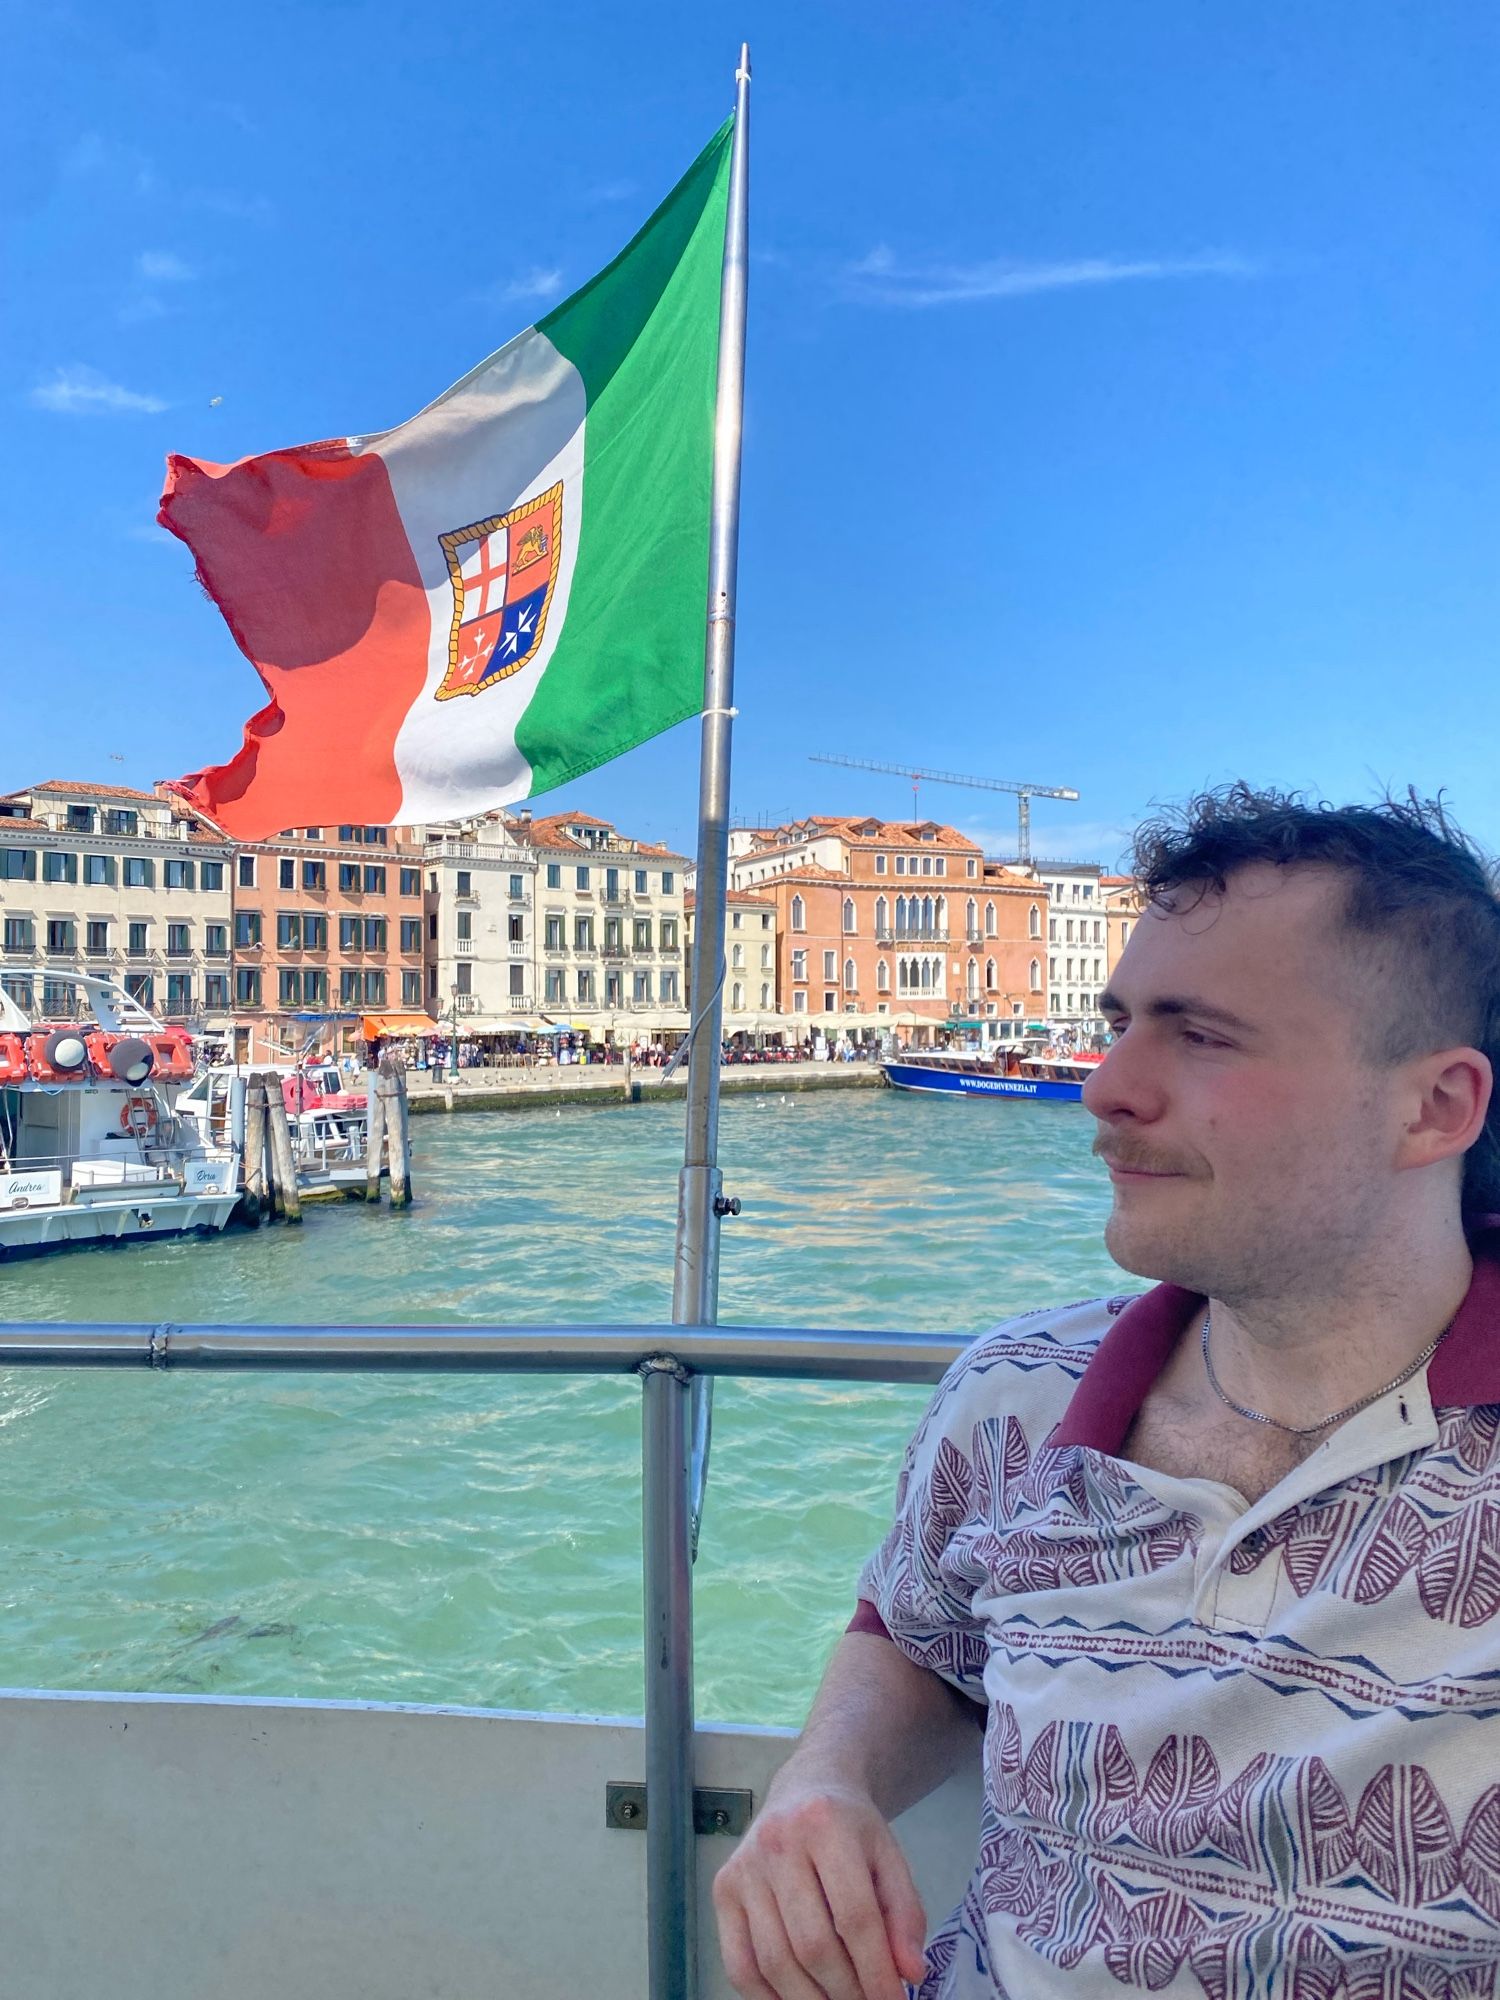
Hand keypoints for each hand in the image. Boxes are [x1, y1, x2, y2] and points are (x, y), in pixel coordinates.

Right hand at [713, 1780, 927, 1999]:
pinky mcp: (723, 1889)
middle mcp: (777, 1842)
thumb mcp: (889, 1857)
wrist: (805, 1786)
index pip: (854, 1916)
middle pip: (812, 1944)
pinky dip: (767, 1998)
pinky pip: (738, 1964)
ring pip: (775, 1961)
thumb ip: (905, 1913)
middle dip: (846, 1991)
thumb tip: (911, 1974)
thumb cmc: (851, 1828)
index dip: (877, 1970)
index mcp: (826, 1824)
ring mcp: (743, 1867)